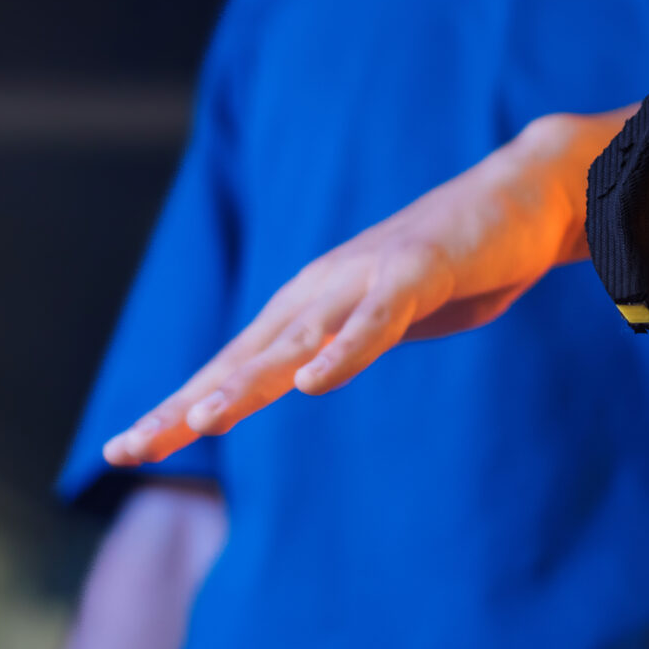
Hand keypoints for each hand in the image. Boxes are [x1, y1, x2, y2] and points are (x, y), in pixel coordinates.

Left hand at [102, 113, 613, 465]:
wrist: (523, 197)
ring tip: (202, 421)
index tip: (125, 451)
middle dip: (186, 405)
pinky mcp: (418, 272)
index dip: (179, 407)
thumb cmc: (452, 262)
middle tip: (130, 448)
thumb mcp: (383, 317)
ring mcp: (367, 279)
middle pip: (245, 358)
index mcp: (311, 306)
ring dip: (249, 381)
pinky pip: (377, 320)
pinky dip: (344, 351)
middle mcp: (322, 290)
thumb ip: (341, 344)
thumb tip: (303, 377)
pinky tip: (312, 384)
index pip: (233, 365)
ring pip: (298, 341)